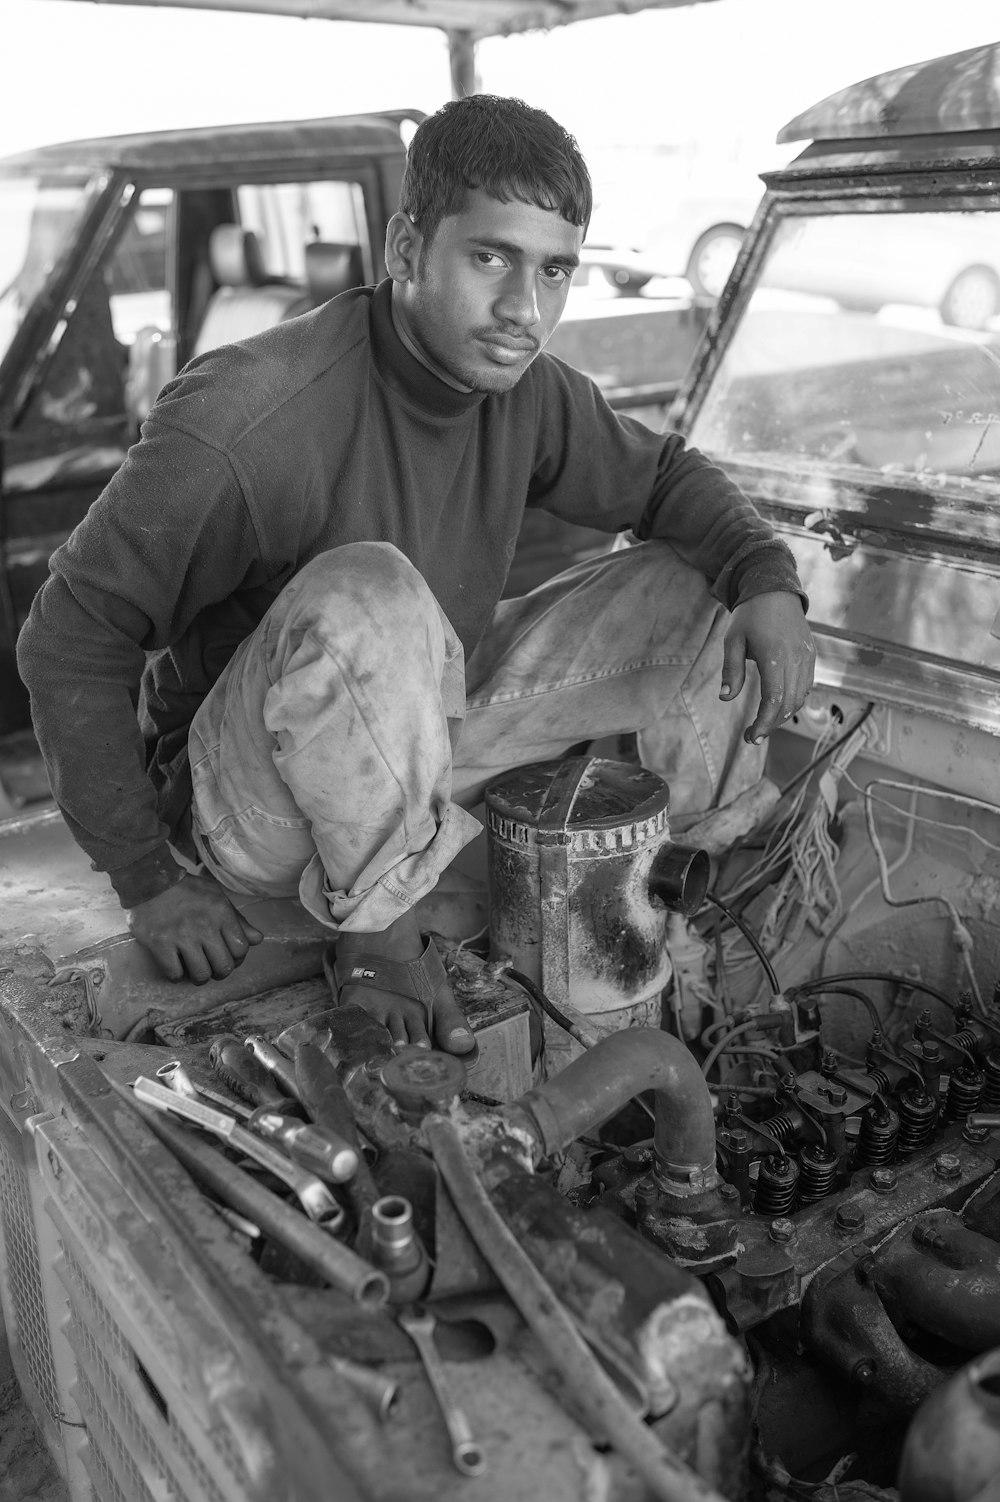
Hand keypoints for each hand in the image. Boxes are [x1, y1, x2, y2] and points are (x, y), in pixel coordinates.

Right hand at [126, 872, 263, 983]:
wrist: (149, 881)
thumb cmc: (186, 890)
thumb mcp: (216, 896)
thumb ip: (237, 919)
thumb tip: (257, 939)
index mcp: (221, 913)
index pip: (241, 949)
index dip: (237, 958)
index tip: (227, 956)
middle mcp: (204, 926)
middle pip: (224, 967)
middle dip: (220, 972)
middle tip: (211, 966)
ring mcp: (181, 937)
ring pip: (201, 975)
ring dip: (199, 977)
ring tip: (194, 969)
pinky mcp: (160, 944)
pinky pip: (175, 974)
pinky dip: (176, 975)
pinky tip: (176, 965)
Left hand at [720, 592, 815, 743]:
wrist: (775, 589)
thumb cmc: (749, 615)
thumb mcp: (733, 640)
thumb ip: (731, 670)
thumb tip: (726, 698)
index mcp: (774, 656)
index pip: (774, 701)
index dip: (763, 723)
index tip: (750, 737)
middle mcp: (796, 659)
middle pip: (789, 704)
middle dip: (771, 725)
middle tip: (752, 736)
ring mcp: (807, 657)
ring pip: (800, 698)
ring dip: (783, 715)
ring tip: (763, 722)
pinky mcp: (811, 655)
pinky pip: (806, 686)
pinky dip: (793, 700)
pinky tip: (777, 705)